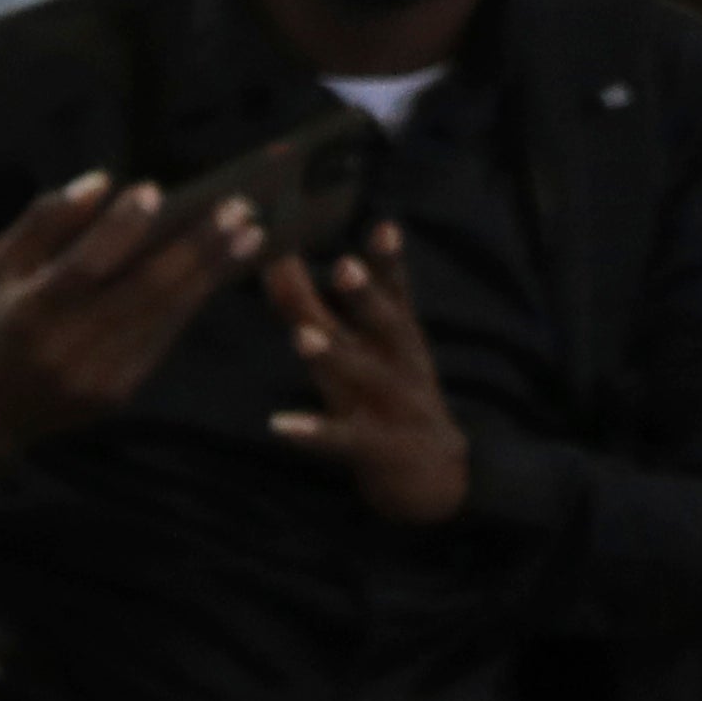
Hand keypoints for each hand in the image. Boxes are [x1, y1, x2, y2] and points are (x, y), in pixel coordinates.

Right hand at [0, 172, 255, 482]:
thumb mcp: (1, 265)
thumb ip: (43, 220)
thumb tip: (101, 182)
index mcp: (30, 310)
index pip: (83, 265)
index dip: (119, 229)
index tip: (153, 191)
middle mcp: (65, 346)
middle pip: (142, 290)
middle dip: (195, 247)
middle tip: (237, 209)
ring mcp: (96, 374)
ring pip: (164, 315)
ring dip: (212, 272)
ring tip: (249, 236)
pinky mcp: (119, 392)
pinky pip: (165, 339)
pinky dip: (194, 301)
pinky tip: (221, 271)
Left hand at [264, 224, 466, 529]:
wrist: (428, 475)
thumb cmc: (379, 397)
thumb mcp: (350, 351)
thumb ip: (310, 308)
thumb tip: (273, 258)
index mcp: (398, 338)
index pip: (396, 292)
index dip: (390, 260)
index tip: (384, 225)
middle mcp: (402, 365)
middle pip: (388, 325)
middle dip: (367, 295)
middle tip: (344, 264)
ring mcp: (396, 406)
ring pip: (367, 377)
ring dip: (334, 355)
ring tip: (300, 336)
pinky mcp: (377, 447)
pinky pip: (342, 439)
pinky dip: (312, 431)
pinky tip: (278, 426)